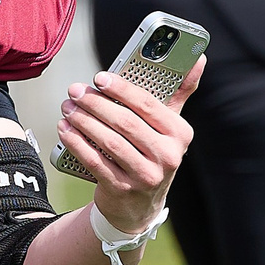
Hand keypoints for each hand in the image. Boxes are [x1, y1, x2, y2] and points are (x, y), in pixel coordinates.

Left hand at [56, 61, 201, 232]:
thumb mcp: (168, 128)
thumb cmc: (151, 154)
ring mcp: (145, 176)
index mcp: (180, 135)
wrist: (139, 206)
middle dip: (96, 103)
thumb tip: (199, 58)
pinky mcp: (123, 190)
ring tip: (68, 107)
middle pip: (126, 123)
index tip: (100, 77)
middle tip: (75, 91)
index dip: (122, 89)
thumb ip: (180, 93)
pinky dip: (77, 143)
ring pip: (109, 142)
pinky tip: (65, 129)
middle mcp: (167, 157)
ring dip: (83, 121)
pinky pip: (95, 161)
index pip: (149, 105)